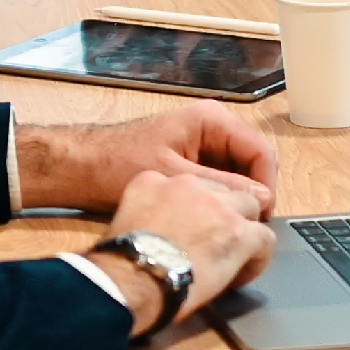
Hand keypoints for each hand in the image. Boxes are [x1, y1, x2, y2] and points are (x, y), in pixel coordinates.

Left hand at [16, 102, 278, 214]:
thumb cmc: (118, 163)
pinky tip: (212, 222)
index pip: (262, 152)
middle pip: (254, 165)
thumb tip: (261, 201)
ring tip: (228, 228)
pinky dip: (221, 201)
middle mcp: (212, 127)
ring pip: (240, 177)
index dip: (267, 187)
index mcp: (211, 120)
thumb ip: (221, 187)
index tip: (260, 218)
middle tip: (245, 229)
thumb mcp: (175, 177)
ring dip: (237, 201)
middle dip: (253, 196)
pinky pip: (221, 182)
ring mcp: (203, 145)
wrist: (83, 168)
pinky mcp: (193, 162)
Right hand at [87, 172, 276, 336]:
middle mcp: (187, 184)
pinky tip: (243, 273)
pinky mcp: (238, 231)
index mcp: (154, 179)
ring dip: (244, 230)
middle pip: (220, 191)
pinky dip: (258, 257)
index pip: (188, 185)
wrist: (131, 276)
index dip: (194, 209)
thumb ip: (147, 214)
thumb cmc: (121, 260)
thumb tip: (160, 233)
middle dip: (223, 215)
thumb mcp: (124, 221)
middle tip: (216, 243)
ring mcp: (216, 205)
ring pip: (249, 207)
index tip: (191, 230)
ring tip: (235, 257)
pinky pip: (264, 238)